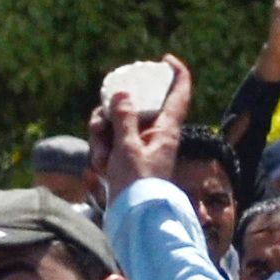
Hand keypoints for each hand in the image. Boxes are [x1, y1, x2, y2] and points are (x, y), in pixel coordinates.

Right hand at [93, 55, 192, 199]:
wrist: (135, 220)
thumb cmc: (137, 185)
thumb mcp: (127, 148)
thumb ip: (124, 119)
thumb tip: (121, 93)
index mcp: (167, 128)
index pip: (179, 92)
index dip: (175, 72)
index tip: (164, 59)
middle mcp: (155, 134)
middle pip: (133, 106)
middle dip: (111, 114)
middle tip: (101, 127)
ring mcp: (139, 146)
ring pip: (115, 124)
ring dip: (101, 137)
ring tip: (101, 161)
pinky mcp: (125, 158)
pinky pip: (109, 142)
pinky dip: (101, 151)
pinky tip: (99, 168)